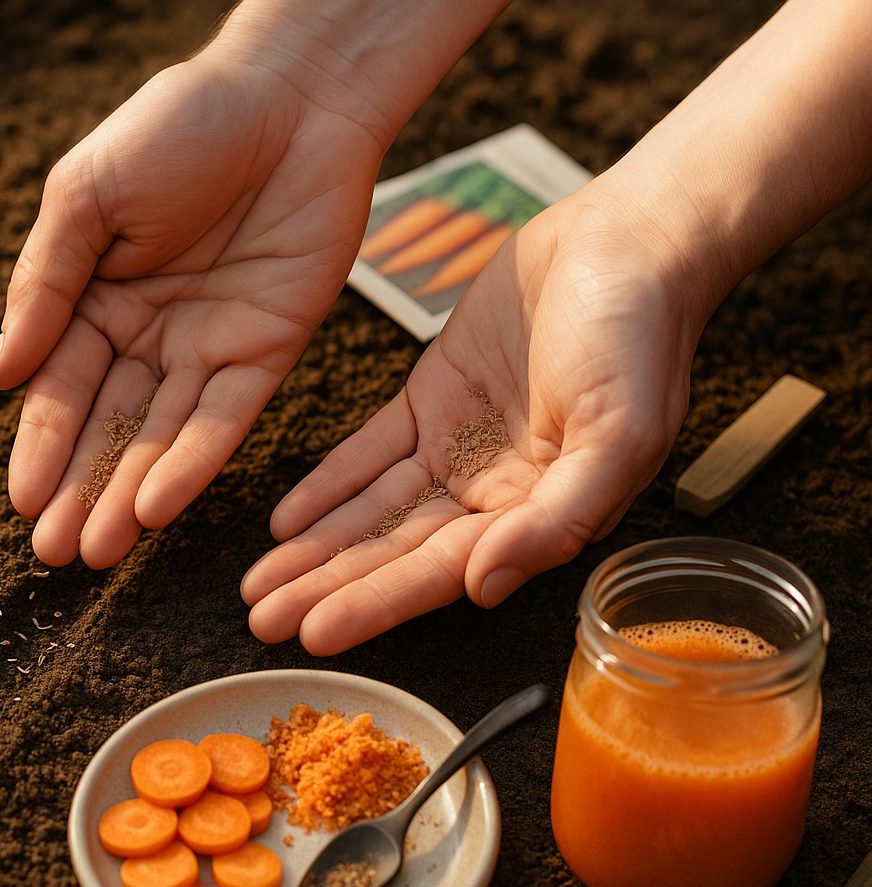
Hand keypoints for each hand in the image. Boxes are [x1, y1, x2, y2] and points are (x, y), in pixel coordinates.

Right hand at [0, 51, 384, 567]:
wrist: (289, 95)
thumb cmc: (175, 127)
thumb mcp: (86, 197)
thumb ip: (44, 287)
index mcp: (93, 298)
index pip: (60, 389)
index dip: (41, 448)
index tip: (22, 506)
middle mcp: (148, 334)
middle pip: (108, 428)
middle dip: (80, 490)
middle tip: (56, 556)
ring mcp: (207, 346)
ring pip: (161, 437)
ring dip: (129, 495)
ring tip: (99, 552)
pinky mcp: (267, 350)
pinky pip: (225, 418)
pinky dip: (193, 462)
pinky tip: (158, 506)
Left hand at [241, 190, 706, 653]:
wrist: (630, 242)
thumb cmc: (642, 338)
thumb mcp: (619, 433)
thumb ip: (558, 517)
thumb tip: (486, 586)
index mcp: (540, 514)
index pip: (441, 571)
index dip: (376, 603)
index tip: (314, 632)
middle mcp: (493, 494)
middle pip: (394, 552)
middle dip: (327, 588)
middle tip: (262, 622)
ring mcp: (458, 448)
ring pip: (373, 510)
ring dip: (316, 548)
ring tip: (257, 586)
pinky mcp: (431, 400)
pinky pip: (369, 452)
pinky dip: (327, 485)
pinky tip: (284, 520)